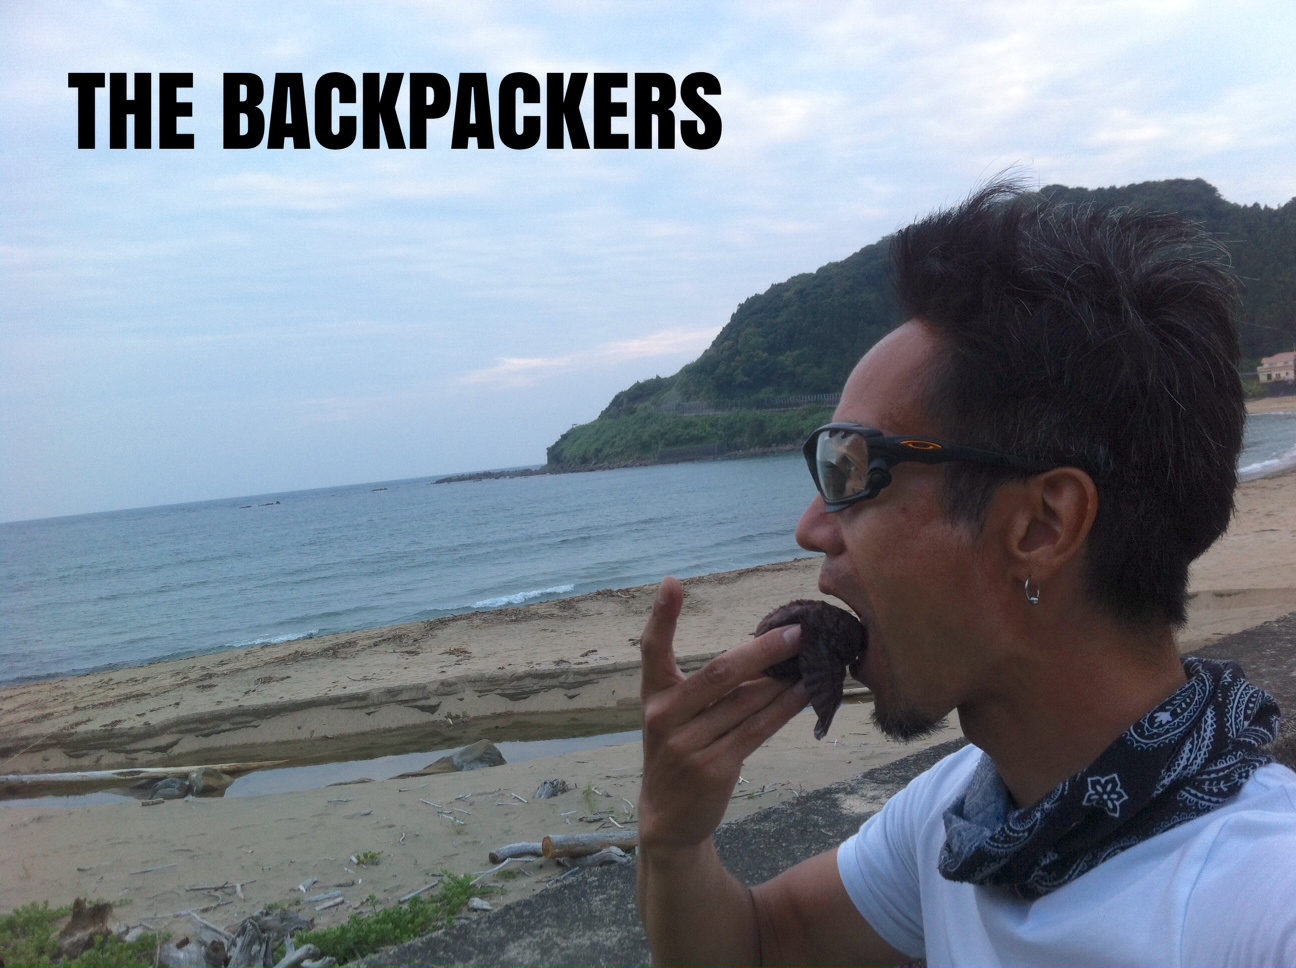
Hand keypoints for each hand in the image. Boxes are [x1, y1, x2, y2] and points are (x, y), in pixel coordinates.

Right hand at [637, 577, 809, 851]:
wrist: (669, 818)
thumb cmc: (680, 754)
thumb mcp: (677, 718)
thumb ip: (708, 690)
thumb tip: (765, 654)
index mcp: (653, 697)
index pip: (652, 649)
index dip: (661, 615)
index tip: (672, 582)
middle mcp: (664, 717)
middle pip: (719, 673)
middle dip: (762, 651)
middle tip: (797, 631)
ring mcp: (687, 745)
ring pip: (745, 703)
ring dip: (784, 680)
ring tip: (814, 658)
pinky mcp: (713, 769)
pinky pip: (757, 730)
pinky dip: (785, 710)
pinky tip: (806, 694)